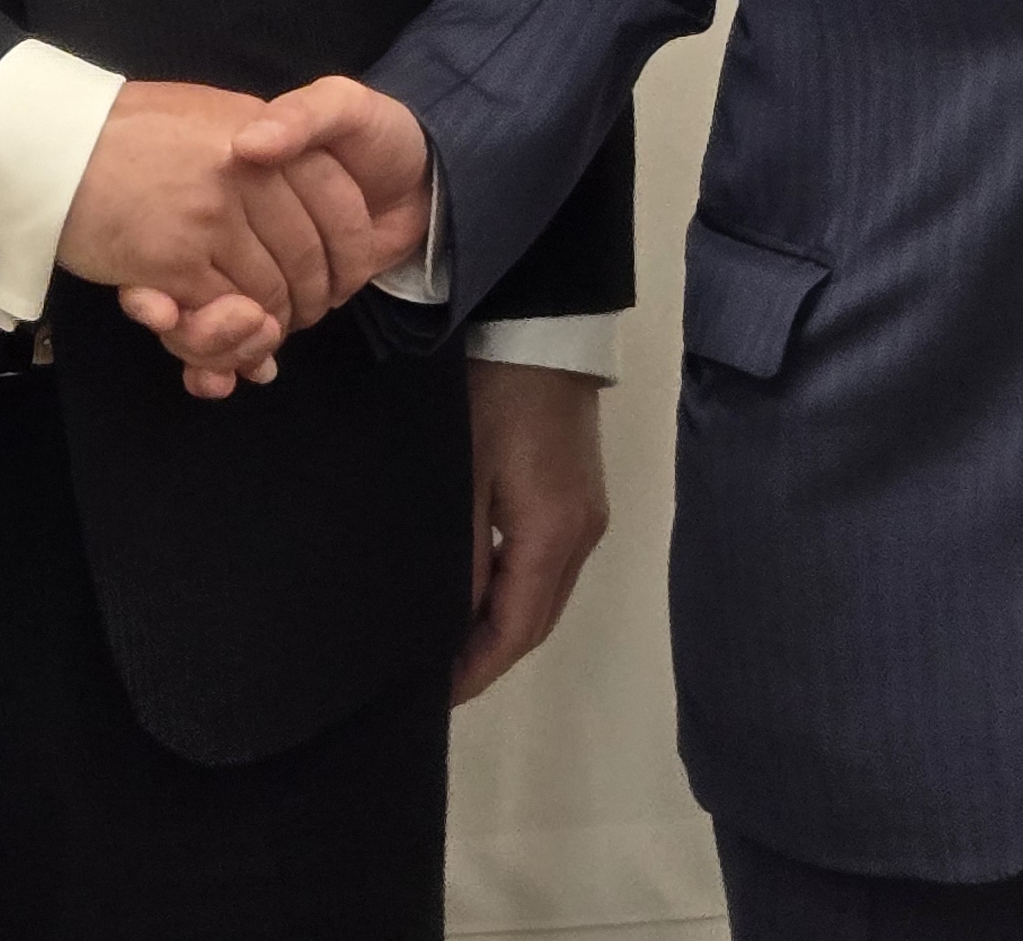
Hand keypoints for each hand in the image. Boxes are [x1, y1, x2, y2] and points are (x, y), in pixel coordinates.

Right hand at [62, 82, 391, 388]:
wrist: (52, 138)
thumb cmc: (128, 129)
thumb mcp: (212, 113)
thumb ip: (263, 142)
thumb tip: (300, 191)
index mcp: (266, 134)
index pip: (339, 202)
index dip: (350, 249)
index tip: (343, 274)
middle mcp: (249, 173)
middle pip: (308, 256)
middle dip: (310, 299)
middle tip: (297, 318)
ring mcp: (212, 217)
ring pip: (267, 293)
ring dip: (267, 326)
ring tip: (260, 335)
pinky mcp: (174, 259)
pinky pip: (220, 313)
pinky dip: (227, 340)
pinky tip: (227, 345)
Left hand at [455, 361, 608, 703]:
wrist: (540, 326)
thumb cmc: (492, 396)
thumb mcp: (463, 474)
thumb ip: (459, 555)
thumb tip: (449, 622)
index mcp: (553, 535)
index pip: (517, 630)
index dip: (477, 670)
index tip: (433, 696)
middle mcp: (582, 534)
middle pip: (538, 619)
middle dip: (490, 655)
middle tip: (435, 677)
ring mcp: (588, 514)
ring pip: (545, 593)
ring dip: (504, 623)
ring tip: (450, 640)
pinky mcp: (580, 493)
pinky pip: (549, 563)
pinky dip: (517, 589)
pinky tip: (480, 590)